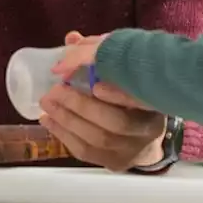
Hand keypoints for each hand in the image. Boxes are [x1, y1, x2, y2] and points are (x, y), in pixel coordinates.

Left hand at [39, 31, 165, 171]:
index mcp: (155, 103)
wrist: (148, 142)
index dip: (119, 95)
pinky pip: (86, 152)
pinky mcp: (115, 163)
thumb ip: (101, 57)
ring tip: (46, 105)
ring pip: (98, 139)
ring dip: (66, 121)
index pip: (141, 100)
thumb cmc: (133, 100)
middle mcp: (149, 130)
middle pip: (116, 123)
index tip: (96, 85)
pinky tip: (48, 121)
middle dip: (81, 106)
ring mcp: (132, 150)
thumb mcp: (126, 77)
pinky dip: (64, 136)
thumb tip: (71, 38)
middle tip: (54, 91)